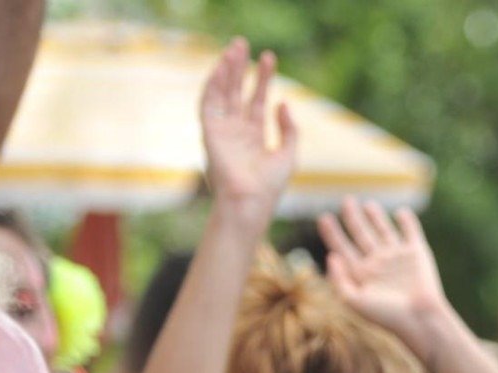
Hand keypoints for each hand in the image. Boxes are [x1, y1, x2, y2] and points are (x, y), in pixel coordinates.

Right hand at [200, 38, 297, 221]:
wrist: (251, 203)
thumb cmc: (269, 187)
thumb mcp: (288, 154)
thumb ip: (289, 129)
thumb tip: (284, 103)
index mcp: (252, 137)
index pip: (256, 100)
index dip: (262, 78)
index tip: (269, 57)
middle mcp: (235, 132)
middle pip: (236, 92)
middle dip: (240, 68)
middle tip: (244, 43)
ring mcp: (221, 132)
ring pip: (221, 93)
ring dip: (226, 70)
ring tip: (234, 48)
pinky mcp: (209, 134)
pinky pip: (208, 104)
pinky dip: (212, 84)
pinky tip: (220, 67)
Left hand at [318, 197, 456, 363]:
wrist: (420, 317)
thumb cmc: (387, 315)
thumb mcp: (354, 301)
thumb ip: (339, 280)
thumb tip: (331, 257)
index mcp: (361, 274)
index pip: (342, 248)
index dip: (332, 233)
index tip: (324, 218)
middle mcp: (378, 263)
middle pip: (361, 235)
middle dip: (353, 219)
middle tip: (347, 201)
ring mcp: (397, 257)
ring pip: (384, 230)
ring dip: (377, 217)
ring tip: (368, 204)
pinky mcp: (417, 253)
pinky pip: (410, 232)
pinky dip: (406, 221)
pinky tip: (400, 212)